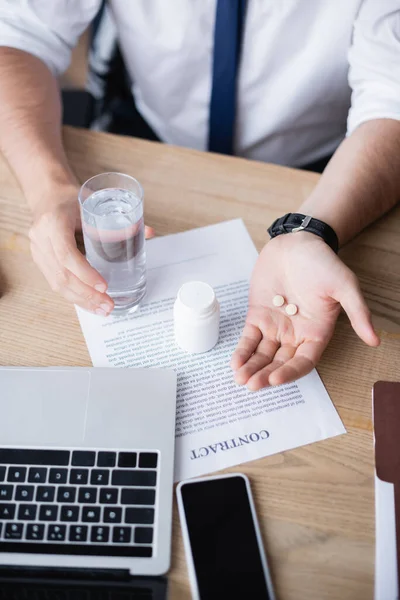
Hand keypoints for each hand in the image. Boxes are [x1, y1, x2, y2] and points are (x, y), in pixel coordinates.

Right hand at [29, 190, 154, 314]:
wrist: (47, 195)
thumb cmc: (72, 199)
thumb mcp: (94, 202)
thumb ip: (120, 219)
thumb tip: (150, 233)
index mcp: (53, 221)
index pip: (66, 253)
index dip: (85, 273)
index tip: (104, 286)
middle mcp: (41, 238)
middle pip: (62, 274)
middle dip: (87, 294)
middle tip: (108, 305)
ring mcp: (37, 251)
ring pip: (57, 283)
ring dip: (81, 300)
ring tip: (102, 310)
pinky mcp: (39, 261)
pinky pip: (55, 283)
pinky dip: (74, 296)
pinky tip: (89, 304)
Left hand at [231, 232, 379, 389]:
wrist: (298, 242)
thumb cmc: (323, 263)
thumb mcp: (345, 286)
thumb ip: (357, 313)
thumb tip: (375, 340)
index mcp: (317, 333)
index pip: (304, 361)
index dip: (290, 372)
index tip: (275, 378)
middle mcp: (295, 334)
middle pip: (280, 362)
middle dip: (265, 375)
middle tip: (251, 386)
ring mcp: (275, 326)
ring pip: (262, 354)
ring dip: (251, 368)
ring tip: (240, 379)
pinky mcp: (257, 315)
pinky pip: (249, 338)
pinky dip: (242, 351)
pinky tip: (234, 363)